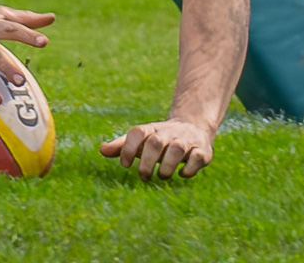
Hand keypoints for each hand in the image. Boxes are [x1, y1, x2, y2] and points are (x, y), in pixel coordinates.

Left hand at [100, 118, 215, 179]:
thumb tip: (101, 150)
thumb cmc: (160, 138)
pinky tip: (181, 174)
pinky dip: (189, 169)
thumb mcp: (142, 139)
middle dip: (147, 163)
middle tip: (143, 177)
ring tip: (162, 176)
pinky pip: (197, 158)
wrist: (194, 126)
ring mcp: (187, 141)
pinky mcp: (203, 151)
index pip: (137, 132)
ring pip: (177, 150)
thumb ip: (122, 145)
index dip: (128, 148)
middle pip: (155, 142)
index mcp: (152, 129)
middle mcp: (169, 133)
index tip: (125, 165)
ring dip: (167, 167)